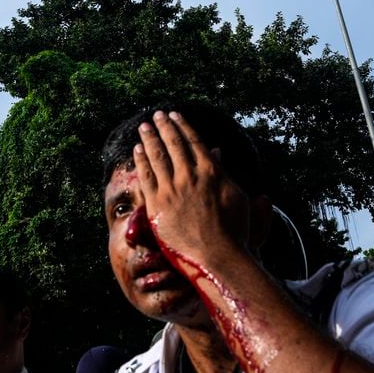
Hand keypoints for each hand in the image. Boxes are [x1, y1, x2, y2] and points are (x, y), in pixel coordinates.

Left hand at [133, 110, 250, 267]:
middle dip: (164, 127)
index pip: (194, 141)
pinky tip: (137, 150)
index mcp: (212, 171)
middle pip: (173, 144)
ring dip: (149, 138)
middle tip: (156, 116)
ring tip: (144, 127)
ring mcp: (172, 190)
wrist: (218, 257)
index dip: (183, 126)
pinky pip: (146, 177)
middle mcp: (190, 176)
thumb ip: (224, 172)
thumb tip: (216, 152)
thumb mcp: (236, 196)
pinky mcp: (157, 206)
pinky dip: (141, 161)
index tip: (175, 115)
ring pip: (157, 157)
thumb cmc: (234, 231)